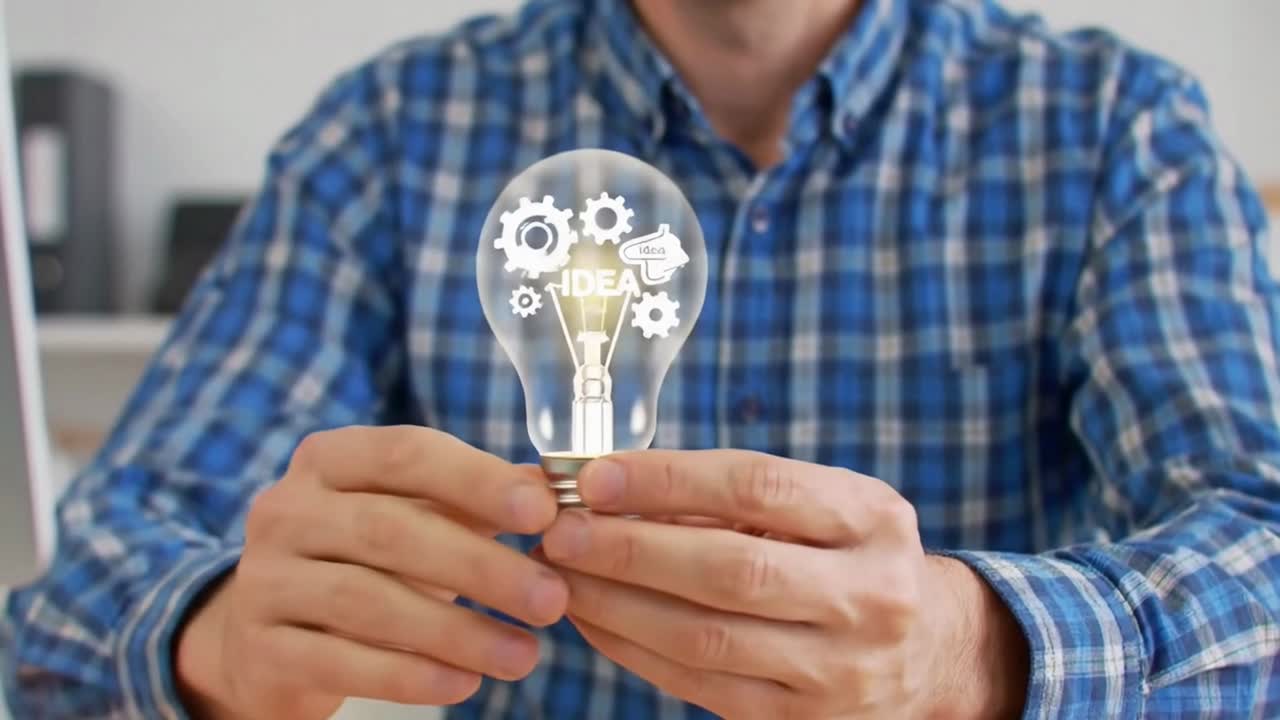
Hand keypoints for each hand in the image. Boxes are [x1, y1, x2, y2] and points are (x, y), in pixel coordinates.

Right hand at [175, 426, 568, 718]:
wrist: (266, 633)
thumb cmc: (365, 559)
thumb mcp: (416, 515)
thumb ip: (480, 499)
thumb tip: (556, 490)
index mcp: (329, 459)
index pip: (406, 454)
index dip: (477, 481)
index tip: (543, 512)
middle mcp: (286, 509)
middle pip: (390, 529)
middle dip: (480, 566)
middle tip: (550, 599)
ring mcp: (265, 579)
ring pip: (367, 601)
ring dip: (456, 631)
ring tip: (524, 655)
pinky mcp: (261, 647)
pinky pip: (339, 661)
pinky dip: (408, 676)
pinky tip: (463, 683)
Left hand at [540, 450, 1027, 718]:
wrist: (928, 651)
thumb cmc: (849, 556)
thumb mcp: (823, 506)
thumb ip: (732, 496)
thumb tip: (611, 486)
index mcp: (872, 518)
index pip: (759, 485)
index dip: (668, 478)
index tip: (595, 475)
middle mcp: (869, 595)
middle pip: (732, 569)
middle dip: (631, 548)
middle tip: (561, 531)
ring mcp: (840, 670)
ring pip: (707, 638)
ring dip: (617, 605)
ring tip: (561, 576)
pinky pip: (699, 684)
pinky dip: (633, 649)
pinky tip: (593, 619)